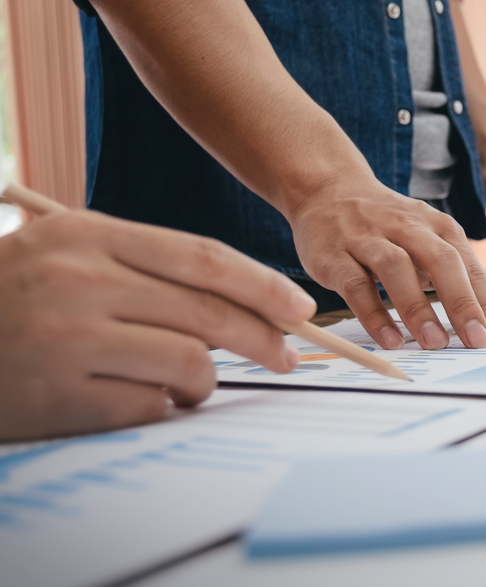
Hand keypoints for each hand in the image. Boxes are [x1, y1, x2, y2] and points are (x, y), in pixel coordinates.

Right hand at [0, 211, 315, 441]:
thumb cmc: (16, 297)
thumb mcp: (69, 253)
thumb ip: (148, 267)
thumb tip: (249, 300)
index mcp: (88, 235)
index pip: (204, 258)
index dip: (263, 285)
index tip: (299, 308)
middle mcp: (79, 280)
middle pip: (208, 311)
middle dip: (261, 336)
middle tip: (285, 355)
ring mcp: (67, 338)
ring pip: (188, 362)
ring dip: (205, 380)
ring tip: (193, 383)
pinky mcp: (58, 395)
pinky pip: (150, 406)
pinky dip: (163, 408)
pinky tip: (147, 400)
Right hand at [287, 178, 485, 350]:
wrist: (328, 189)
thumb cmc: (388, 225)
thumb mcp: (426, 238)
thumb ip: (450, 273)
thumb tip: (481, 322)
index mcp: (437, 226)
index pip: (469, 265)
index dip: (485, 302)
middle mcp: (406, 227)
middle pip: (441, 261)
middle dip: (462, 303)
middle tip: (476, 341)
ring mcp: (368, 238)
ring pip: (396, 269)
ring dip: (417, 308)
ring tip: (434, 343)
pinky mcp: (334, 256)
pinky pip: (355, 285)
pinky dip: (373, 314)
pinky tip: (389, 339)